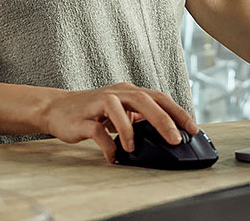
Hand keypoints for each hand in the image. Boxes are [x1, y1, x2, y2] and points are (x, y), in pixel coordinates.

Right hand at [39, 82, 198, 162]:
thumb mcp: (120, 111)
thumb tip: (165, 133)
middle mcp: (116, 93)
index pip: (159, 97)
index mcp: (129, 91)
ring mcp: (99, 103)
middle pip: (144, 100)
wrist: (56, 108)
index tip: (193, 128)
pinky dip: (107, 145)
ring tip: (134, 148)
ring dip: (130, 130)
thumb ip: (139, 117)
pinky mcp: (83, 118)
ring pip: (119, 108)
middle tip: (175, 139)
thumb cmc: (92, 112)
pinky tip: (113, 156)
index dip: (177, 111)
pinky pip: (97, 131)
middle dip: (163, 119)